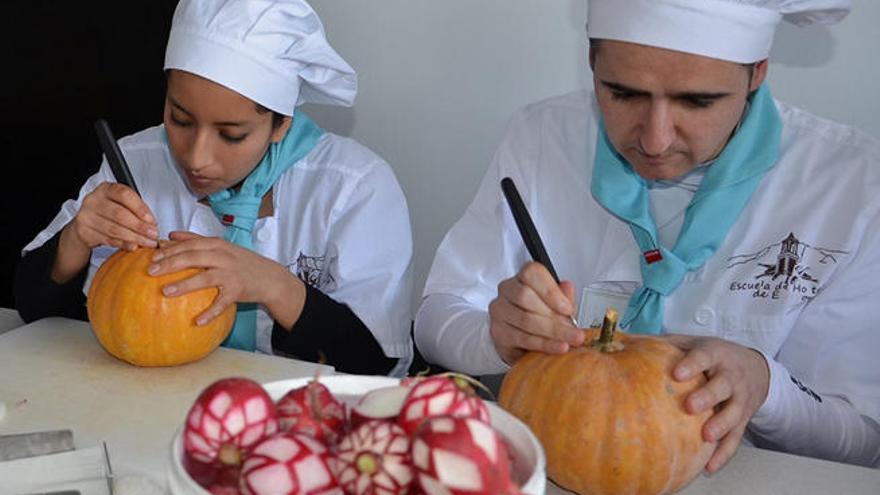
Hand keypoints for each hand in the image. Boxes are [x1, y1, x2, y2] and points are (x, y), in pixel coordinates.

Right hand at [69, 182, 157, 251]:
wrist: (86, 223)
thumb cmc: (108, 211)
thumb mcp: (122, 204)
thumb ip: (137, 210)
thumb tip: (151, 223)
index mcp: (106, 189)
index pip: (124, 195)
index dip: (140, 208)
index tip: (151, 220)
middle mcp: (94, 200)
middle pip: (120, 214)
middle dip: (140, 227)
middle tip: (152, 234)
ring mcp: (86, 216)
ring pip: (115, 229)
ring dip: (135, 238)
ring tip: (147, 242)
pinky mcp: (84, 231)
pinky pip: (108, 240)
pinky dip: (124, 244)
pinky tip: (133, 245)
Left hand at [147, 231, 304, 325]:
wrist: (269, 277)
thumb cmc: (241, 262)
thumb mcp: (221, 246)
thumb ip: (196, 239)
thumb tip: (170, 235)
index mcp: (217, 245)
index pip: (190, 245)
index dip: (170, 250)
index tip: (152, 257)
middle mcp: (223, 257)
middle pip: (193, 257)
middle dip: (171, 263)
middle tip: (151, 271)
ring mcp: (231, 274)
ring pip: (205, 278)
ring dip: (184, 285)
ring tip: (165, 292)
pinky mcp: (238, 291)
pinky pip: (221, 303)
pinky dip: (210, 313)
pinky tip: (197, 321)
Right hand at [489, 261, 583, 364]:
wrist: (522, 340)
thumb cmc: (539, 316)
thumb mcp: (557, 304)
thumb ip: (564, 296)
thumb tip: (567, 287)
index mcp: (522, 278)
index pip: (532, 274)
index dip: (551, 291)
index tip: (567, 309)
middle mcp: (507, 290)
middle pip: (525, 297)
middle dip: (554, 317)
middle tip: (572, 329)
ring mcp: (500, 311)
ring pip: (525, 319)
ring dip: (552, 332)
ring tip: (569, 341)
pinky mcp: (498, 332)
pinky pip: (522, 338)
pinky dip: (543, 344)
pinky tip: (557, 347)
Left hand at [664, 335, 770, 472]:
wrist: (755, 368)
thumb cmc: (713, 356)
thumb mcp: (692, 343)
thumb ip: (662, 344)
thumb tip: (621, 341)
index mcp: (714, 354)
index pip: (703, 356)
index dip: (692, 365)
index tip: (677, 374)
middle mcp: (730, 376)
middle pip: (722, 386)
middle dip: (708, 396)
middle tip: (690, 406)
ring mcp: (740, 399)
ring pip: (733, 413)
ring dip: (721, 425)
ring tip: (706, 436)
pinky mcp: (743, 420)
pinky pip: (735, 438)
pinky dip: (724, 453)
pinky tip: (709, 466)